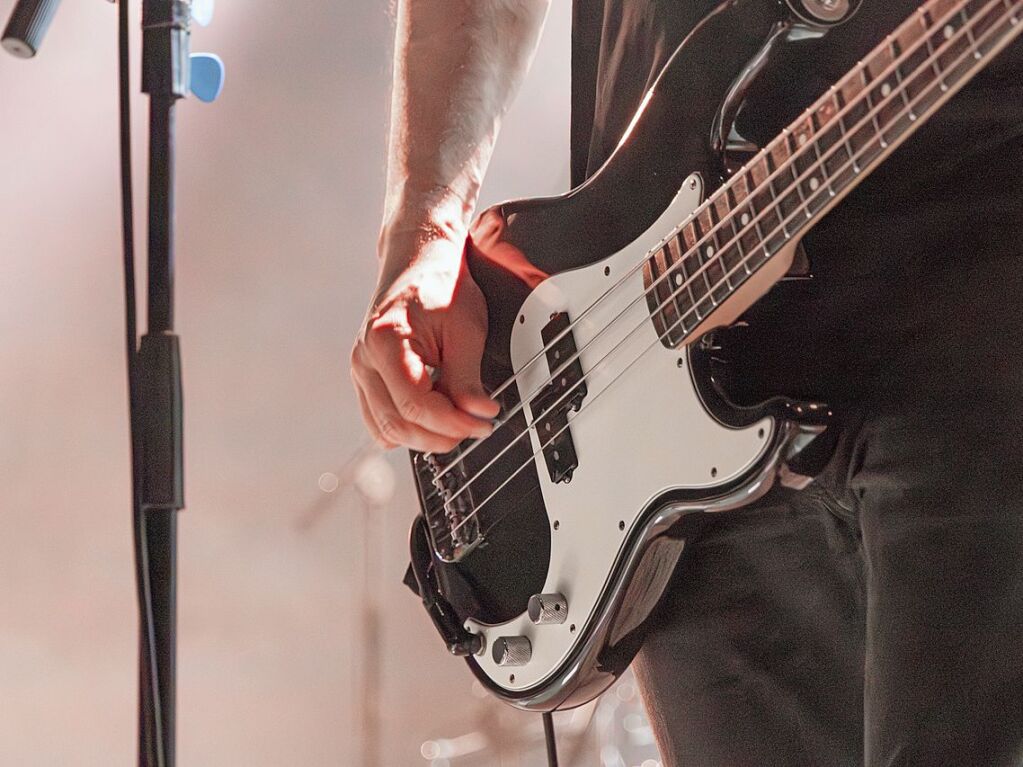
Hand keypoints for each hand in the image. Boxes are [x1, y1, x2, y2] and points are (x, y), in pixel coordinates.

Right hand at [351, 232, 499, 452]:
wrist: (420, 262)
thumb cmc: (441, 286)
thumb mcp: (466, 328)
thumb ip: (468, 376)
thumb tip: (478, 414)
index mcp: (385, 342)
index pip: (415, 405)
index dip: (452, 423)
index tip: (482, 423)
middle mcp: (364, 359)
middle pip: (397, 424)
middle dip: (440, 436)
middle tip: (475, 428)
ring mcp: (361, 370)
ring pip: (386, 429)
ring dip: (424, 437)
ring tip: (457, 424)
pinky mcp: (367, 378)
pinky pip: (380, 420)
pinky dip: (407, 428)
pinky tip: (433, 419)